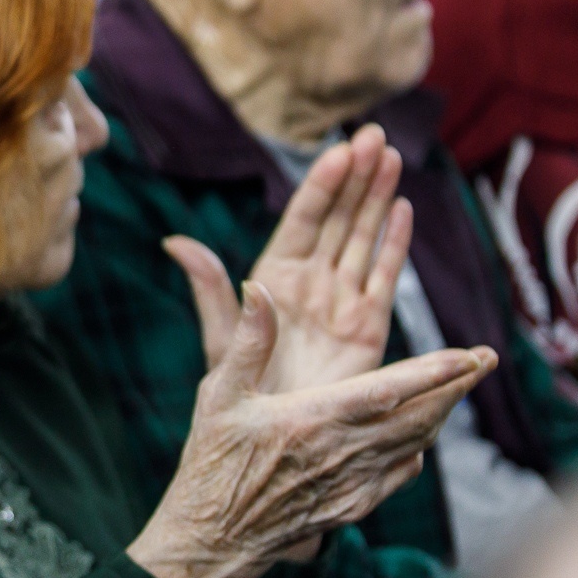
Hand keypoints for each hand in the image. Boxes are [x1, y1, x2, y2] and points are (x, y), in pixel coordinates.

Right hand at [130, 284, 494, 577]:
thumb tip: (258, 290)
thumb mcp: (218, 395)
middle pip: (421, 416)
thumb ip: (247, 342)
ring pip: (417, 443)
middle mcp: (342, 452)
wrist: (213, 538)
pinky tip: (420, 436)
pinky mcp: (354, 506)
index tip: (470, 353)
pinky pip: (401, 472)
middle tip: (486, 358)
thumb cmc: (211, 463)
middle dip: (457, 386)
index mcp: (312, 419)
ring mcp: (354, 483)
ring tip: (461, 387)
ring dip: (443, 413)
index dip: (434, 372)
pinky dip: (418, 447)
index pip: (389, 391)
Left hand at [168, 124, 412, 394]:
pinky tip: (401, 209)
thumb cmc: (241, 394)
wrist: (275, 442)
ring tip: (390, 157)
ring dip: (377, 198)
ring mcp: (340, 299)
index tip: (338, 151)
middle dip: (356, 178)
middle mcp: (309, 281)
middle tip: (374, 136)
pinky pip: (384, 275)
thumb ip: (210, 289)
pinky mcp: (368, 325)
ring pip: (362, 238)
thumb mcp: (220, 338)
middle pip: (337, 218)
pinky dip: (393, 243)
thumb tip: (175, 242)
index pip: (303, 220)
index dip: (321, 185)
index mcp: (273, 276)